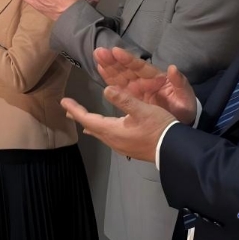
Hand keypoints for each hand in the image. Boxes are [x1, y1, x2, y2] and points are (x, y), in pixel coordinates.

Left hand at [61, 86, 176, 162]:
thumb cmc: (158, 127)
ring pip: (99, 133)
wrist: (175, 150)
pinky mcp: (128, 148)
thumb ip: (123, 99)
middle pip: (91, 127)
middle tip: (67, 109)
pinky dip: (100, 129)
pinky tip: (102, 130)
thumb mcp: (142, 109)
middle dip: (79, 116)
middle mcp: (113, 140)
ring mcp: (120, 146)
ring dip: (89, 123)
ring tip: (81, 118)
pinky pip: (107, 137)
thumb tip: (105, 89)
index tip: (63, 102)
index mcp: (112, 130)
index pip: (88, 119)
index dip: (75, 110)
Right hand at [95, 47, 196, 124]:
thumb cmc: (184, 107)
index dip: (128, 59)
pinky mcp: (130, 97)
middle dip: (113, 60)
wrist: (182, 122)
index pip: (140, 67)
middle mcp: (143, 80)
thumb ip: (180, 83)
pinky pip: (118, 87)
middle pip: (126, 69)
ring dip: (108, 66)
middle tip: (99, 51)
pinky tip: (99, 69)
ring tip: (96, 56)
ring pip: (120, 75)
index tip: (116, 51)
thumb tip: (173, 68)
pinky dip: (108, 79)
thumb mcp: (185, 96)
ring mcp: (136, 88)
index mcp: (156, 78)